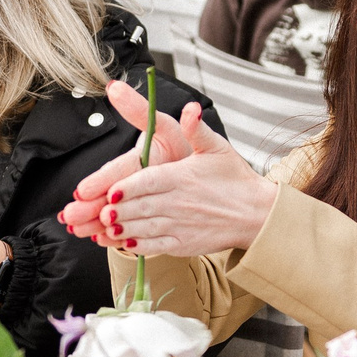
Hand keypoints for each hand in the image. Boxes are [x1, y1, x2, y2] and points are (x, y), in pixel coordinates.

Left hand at [61, 82, 275, 255]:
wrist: (256, 213)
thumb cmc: (234, 178)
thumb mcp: (217, 147)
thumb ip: (196, 128)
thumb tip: (190, 109)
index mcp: (182, 177)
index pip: (148, 181)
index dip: (127, 188)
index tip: (111, 192)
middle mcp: (180, 202)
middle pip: (140, 207)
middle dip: (118, 211)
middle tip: (100, 213)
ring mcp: (182, 226)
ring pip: (144, 228)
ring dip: (122, 229)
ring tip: (105, 228)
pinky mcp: (184, 244)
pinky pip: (155, 246)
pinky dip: (137, 245)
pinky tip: (124, 241)